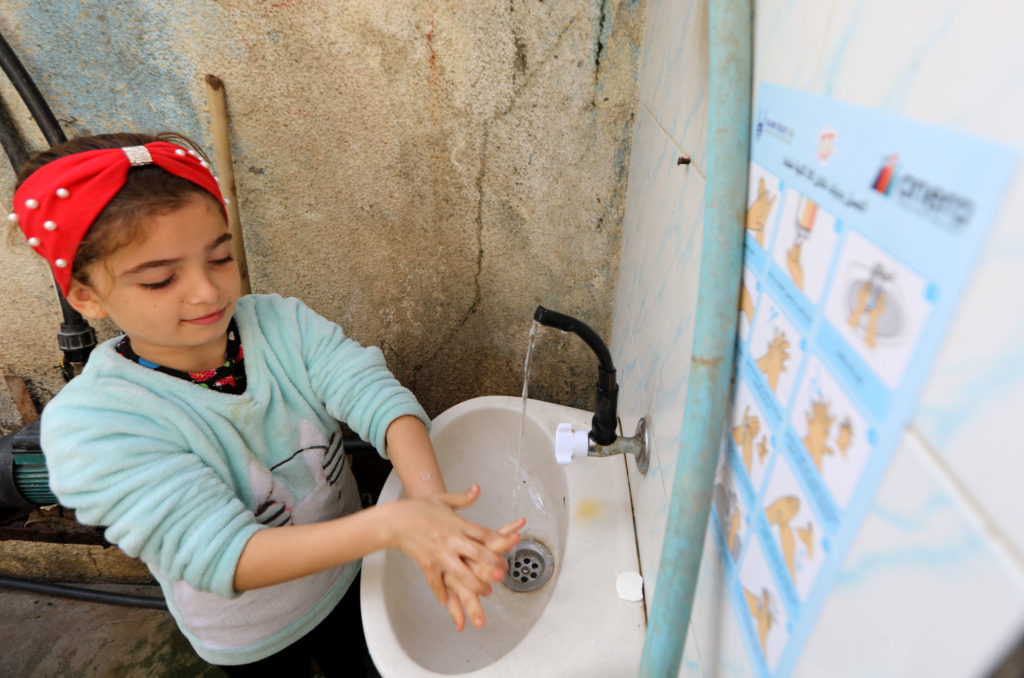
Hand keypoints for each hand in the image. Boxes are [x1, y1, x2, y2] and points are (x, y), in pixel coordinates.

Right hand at [388, 485, 523, 627]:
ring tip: (486, 591)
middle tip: (503, 574)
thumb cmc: (418, 508)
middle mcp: (451, 541)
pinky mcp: (428, 565)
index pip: (484, 535)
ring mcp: (440, 554)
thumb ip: (463, 498)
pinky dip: (442, 594)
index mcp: (458, 525)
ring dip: (476, 584)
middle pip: (477, 554)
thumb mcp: (443, 500)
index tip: (509, 550)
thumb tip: (477, 489)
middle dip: (493, 566)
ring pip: (462, 573)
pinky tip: (449, 602)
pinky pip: (436, 582)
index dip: (499, 544)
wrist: (396, 520)